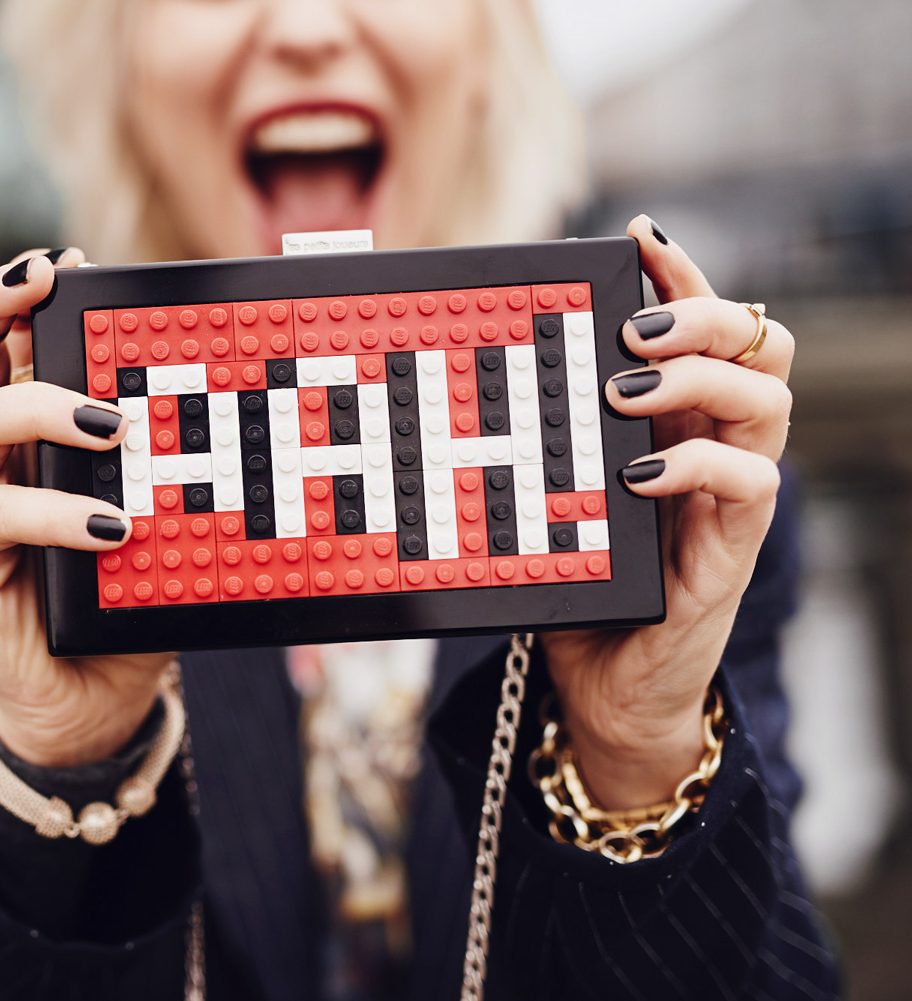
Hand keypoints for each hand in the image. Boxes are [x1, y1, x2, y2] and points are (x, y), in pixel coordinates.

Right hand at [0, 248, 176, 767]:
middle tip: (40, 282)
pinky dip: (54, 514)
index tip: (70, 262)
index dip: (26, 291)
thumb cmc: (133, 595)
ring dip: (38, 406)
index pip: (15, 338)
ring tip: (109, 423)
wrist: (94, 699)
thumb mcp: (173, 519)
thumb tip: (276, 418)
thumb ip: (194, 471)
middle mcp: (1, 453)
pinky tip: (109, 527)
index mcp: (38, 427)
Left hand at [541, 216, 793, 809]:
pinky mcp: (730, 551)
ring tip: (626, 391)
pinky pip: (751, 485)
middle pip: (758, 341)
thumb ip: (526, 434)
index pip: (703, 324)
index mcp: (673, 418)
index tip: (633, 236)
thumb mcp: (541, 490)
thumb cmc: (568, 579)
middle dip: (701, 312)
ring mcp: (729, 496)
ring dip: (698, 379)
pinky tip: (637, 473)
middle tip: (631, 326)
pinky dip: (698, 466)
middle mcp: (713, 444)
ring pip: (769, 401)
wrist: (596, 686)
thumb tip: (449, 369)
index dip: (682, 272)